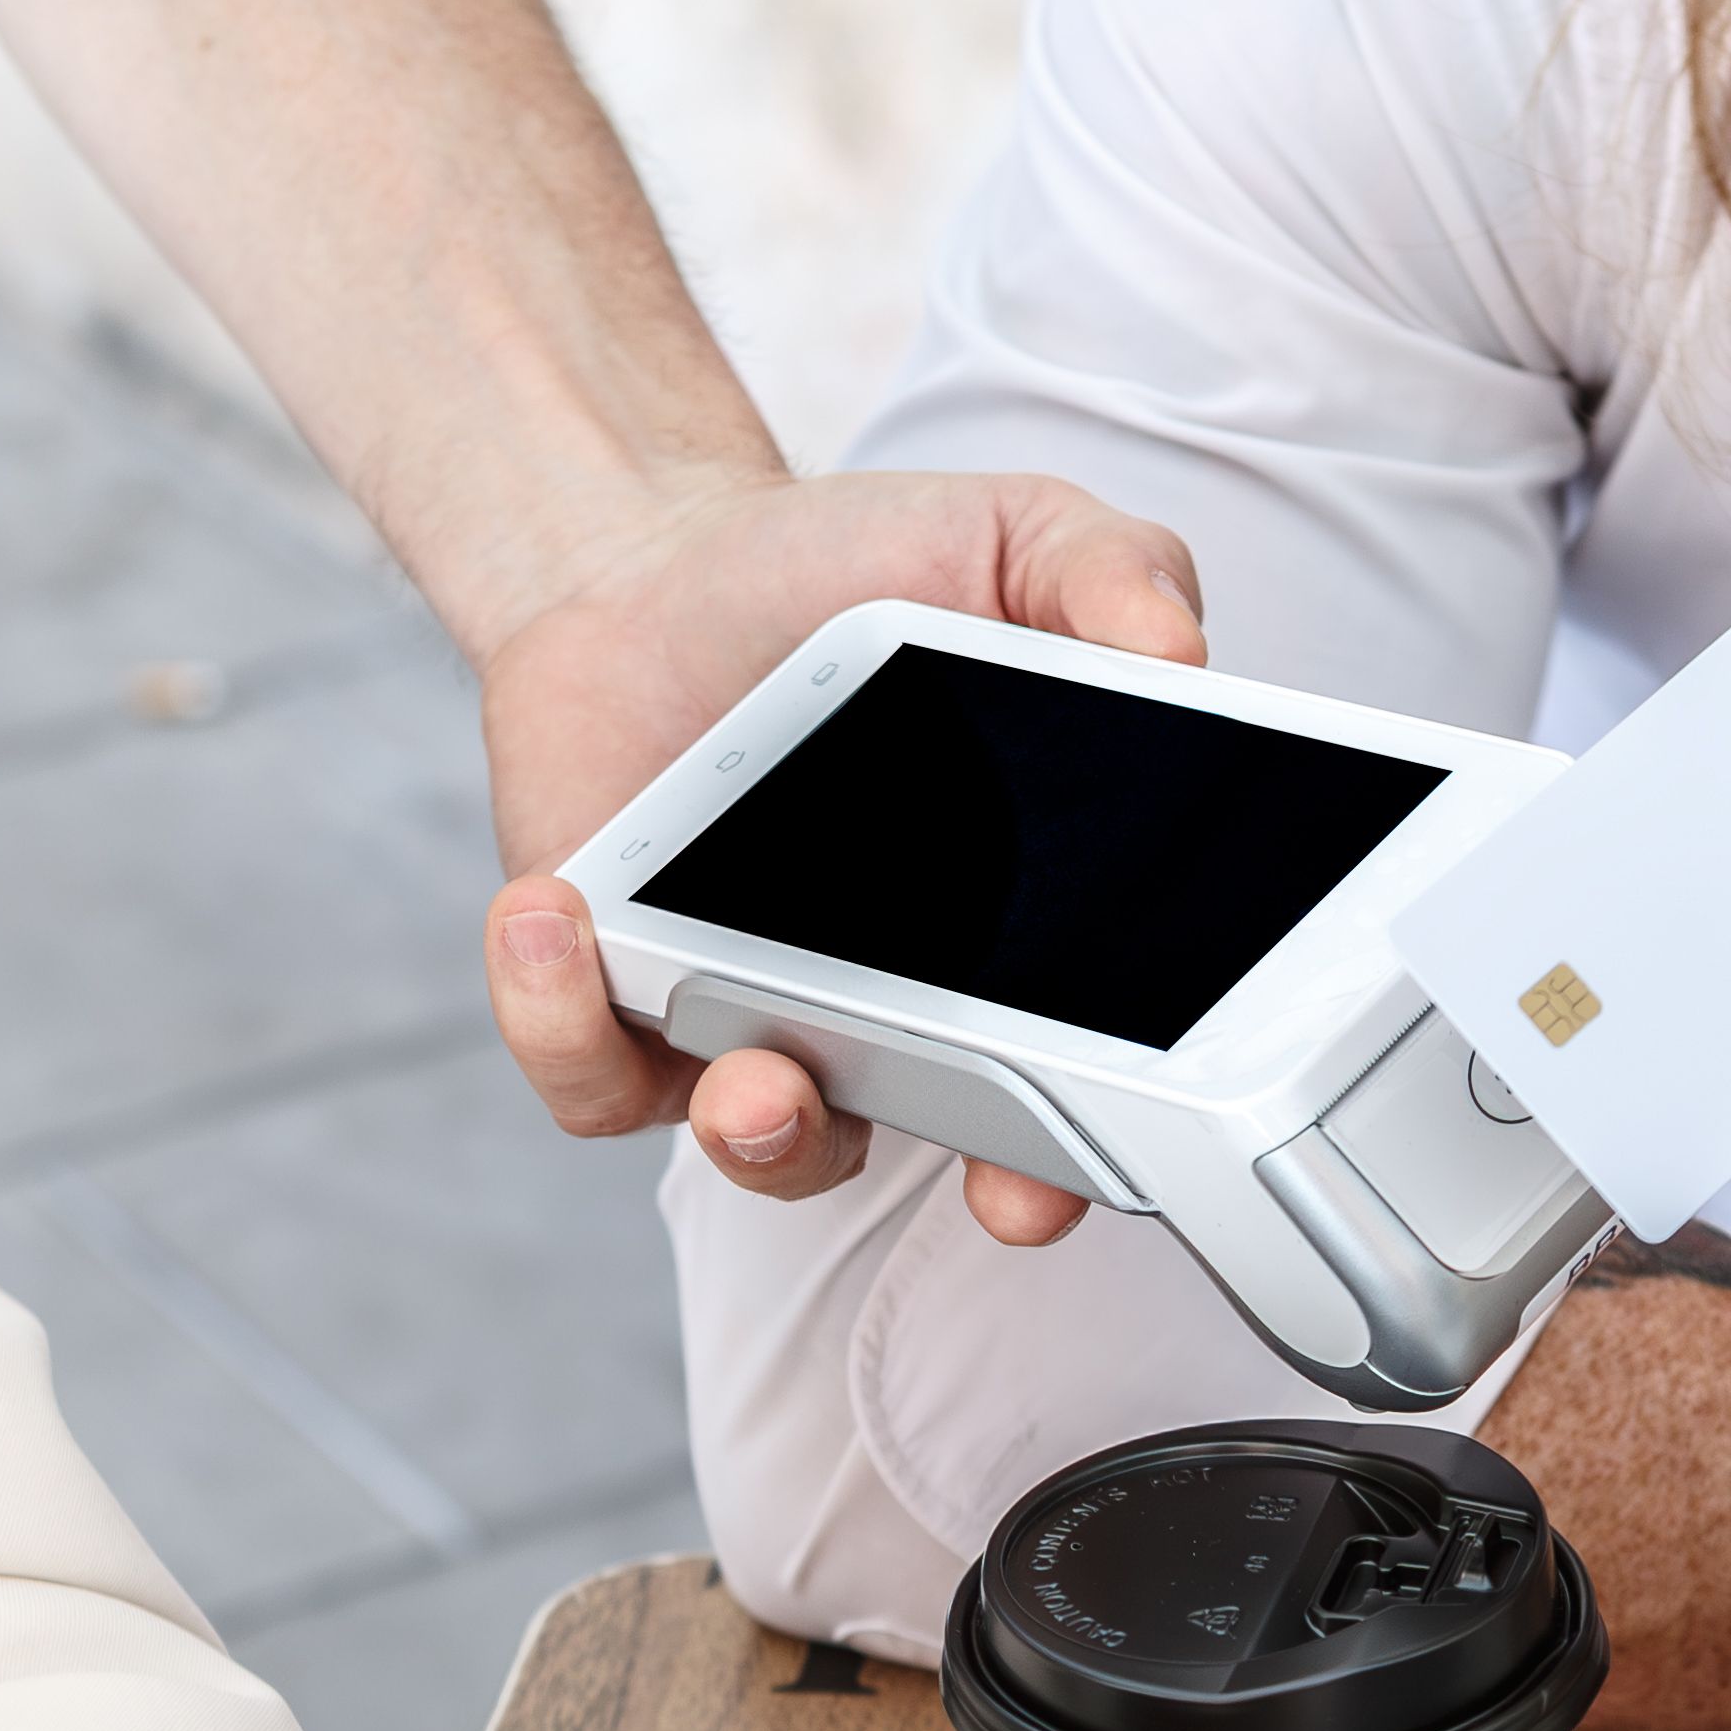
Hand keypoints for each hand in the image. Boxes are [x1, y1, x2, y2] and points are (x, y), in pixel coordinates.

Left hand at [476, 467, 1200, 1252]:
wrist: (653, 566)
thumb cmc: (847, 576)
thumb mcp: (1011, 541)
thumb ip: (1109, 572)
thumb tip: (1176, 647)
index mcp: (1007, 939)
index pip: (1076, 1069)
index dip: (1097, 1139)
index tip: (1106, 1156)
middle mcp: (890, 1007)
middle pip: (952, 1140)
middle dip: (986, 1179)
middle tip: (1005, 1188)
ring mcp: (752, 1016)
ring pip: (766, 1145)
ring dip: (765, 1132)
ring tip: (752, 1072)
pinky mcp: (615, 1004)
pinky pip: (590, 1075)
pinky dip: (559, 1019)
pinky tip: (553, 914)